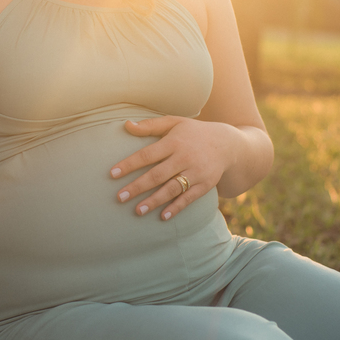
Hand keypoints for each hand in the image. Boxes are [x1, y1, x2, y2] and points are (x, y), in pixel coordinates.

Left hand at [111, 116, 240, 220]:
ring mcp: (196, 172)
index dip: (129, 164)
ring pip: (172, 188)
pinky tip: (163, 216)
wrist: (227, 144)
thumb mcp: (173, 122)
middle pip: (157, 174)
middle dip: (137, 187)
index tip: (112, 174)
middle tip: (119, 198)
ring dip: (154, 201)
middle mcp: (184, 157)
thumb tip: (126, 125)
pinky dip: (176, 207)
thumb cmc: (192, 132)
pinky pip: (189, 198)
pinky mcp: (206, 184)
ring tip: (137, 211)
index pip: (147, 154)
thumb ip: (150, 125)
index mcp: (174, 141)